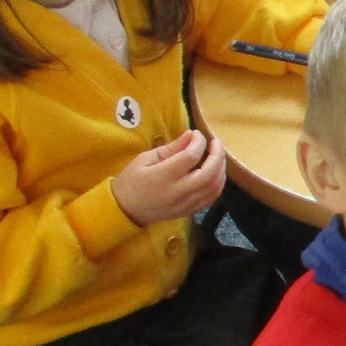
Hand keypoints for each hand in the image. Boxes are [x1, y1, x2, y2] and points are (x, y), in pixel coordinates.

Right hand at [110, 130, 225, 225]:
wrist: (124, 210)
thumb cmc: (131, 181)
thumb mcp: (145, 159)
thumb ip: (170, 148)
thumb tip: (191, 134)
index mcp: (162, 177)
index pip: (190, 157)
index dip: (198, 142)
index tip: (196, 134)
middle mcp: (176, 193)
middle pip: (208, 174)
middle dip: (217, 155)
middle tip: (216, 142)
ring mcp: (184, 205)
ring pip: (213, 188)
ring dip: (221, 169)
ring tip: (217, 156)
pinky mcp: (188, 212)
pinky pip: (210, 198)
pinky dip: (217, 184)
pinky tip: (215, 173)